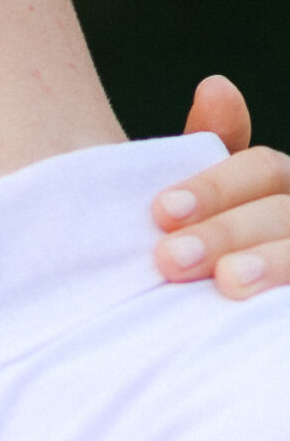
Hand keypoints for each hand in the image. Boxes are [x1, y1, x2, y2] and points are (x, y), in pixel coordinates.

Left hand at [156, 77, 289, 297]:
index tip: (162, 211)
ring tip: (228, 283)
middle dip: (226, 230)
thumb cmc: (196, 264)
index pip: (258, 170)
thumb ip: (201, 156)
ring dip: (270, 262)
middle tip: (171, 259)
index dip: (215, 187)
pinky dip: (283, 297)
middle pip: (280, 210)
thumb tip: (216, 85)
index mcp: (272, 191)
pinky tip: (259, 310)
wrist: (220, 356)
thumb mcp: (191, 216)